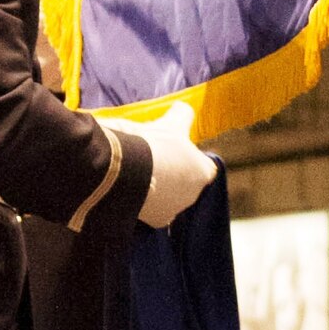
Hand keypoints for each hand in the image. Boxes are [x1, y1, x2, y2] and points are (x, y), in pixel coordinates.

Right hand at [109, 105, 214, 227]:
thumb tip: (183, 108)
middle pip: (185, 181)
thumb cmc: (153, 144)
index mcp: (203, 171)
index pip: (204, 166)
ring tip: (137, 173)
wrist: (124, 170)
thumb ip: (182, 114)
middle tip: (151, 159)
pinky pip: (153, 210)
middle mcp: (194, 194)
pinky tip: (132, 188)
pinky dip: (145, 202)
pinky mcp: (157, 221)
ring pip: (168, 197)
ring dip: (158, 187)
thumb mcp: (170, 121)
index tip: (173, 150)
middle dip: (172, 173)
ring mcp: (176, 210)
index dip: (189, 158)